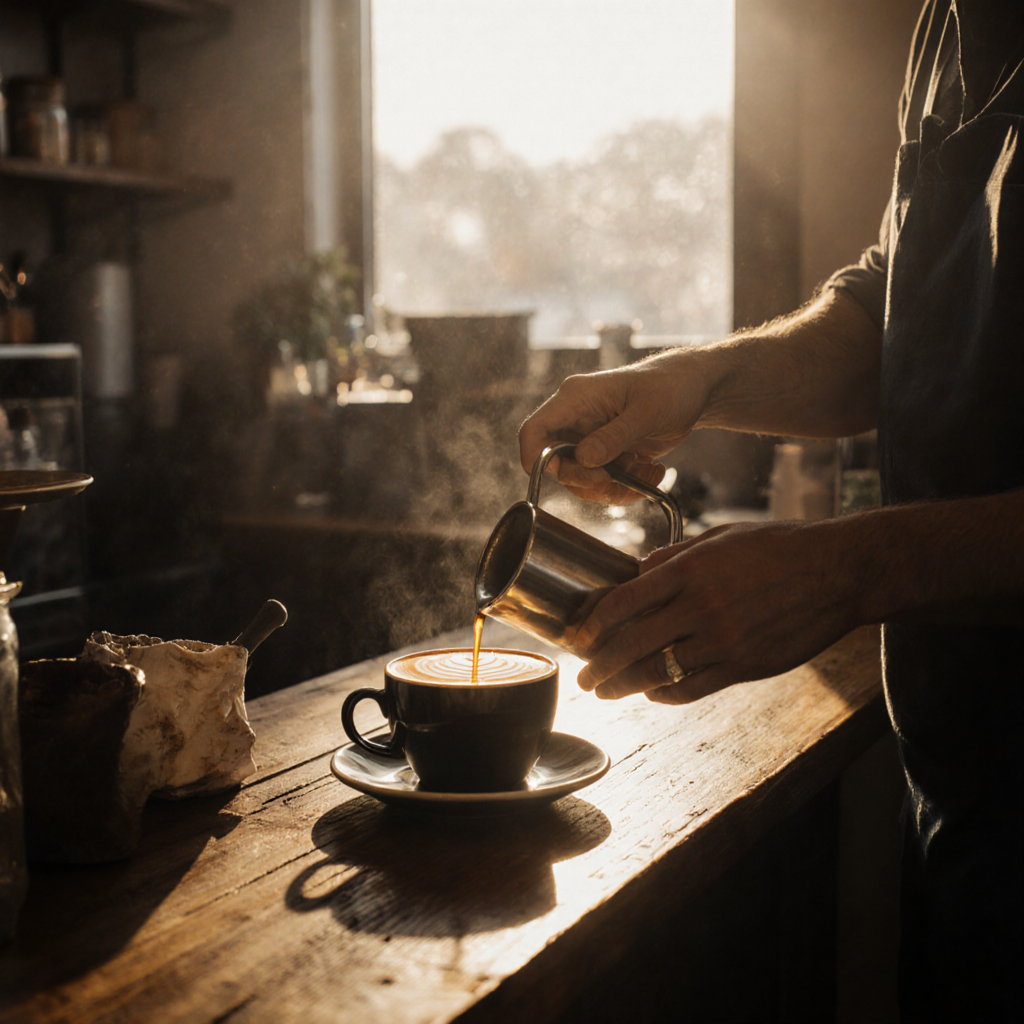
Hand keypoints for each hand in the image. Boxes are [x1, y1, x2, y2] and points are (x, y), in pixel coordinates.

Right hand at [519, 351, 713, 503]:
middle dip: (586, 481)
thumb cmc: (671, 387)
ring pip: (581, 480)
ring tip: (646, 472)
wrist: (693, 389)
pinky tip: (650, 472)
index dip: (534, 458)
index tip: (556, 478)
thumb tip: (584, 459)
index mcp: (575, 398)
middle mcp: (576, 419)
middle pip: (557, 465)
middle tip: (615, 480)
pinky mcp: (606, 454)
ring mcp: (590, 438)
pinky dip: (626, 487)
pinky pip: (603, 483)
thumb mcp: (646, 411)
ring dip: (612, 487)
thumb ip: (614, 437)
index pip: (535, 431)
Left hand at [574, 520, 861, 702]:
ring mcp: (723, 640)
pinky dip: (667, 694)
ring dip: (626, 686)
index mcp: (691, 569)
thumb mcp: (722, 537)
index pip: (626, 600)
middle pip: (634, 643)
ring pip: (659, 671)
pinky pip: (693, 688)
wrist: (838, 573)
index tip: (582, 635)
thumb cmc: (780, 547)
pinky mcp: (745, 666)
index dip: (597, 622)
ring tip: (607, 693)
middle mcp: (701, 606)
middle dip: (601, 666)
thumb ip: (676, 556)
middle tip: (584, 678)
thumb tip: (640, 571)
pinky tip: (653, 694)